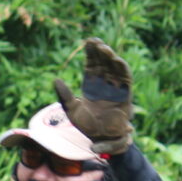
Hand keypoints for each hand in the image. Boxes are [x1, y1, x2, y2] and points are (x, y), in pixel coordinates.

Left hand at [53, 38, 133, 154]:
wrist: (100, 140)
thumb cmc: (86, 126)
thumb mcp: (71, 109)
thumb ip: (64, 95)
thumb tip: (55, 80)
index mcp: (91, 86)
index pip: (92, 65)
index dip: (91, 54)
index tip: (87, 41)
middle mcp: (104, 85)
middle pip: (103, 64)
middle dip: (100, 52)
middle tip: (94, 41)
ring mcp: (115, 90)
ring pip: (114, 69)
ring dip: (110, 58)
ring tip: (104, 48)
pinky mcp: (125, 96)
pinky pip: (126, 80)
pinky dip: (123, 69)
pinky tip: (117, 60)